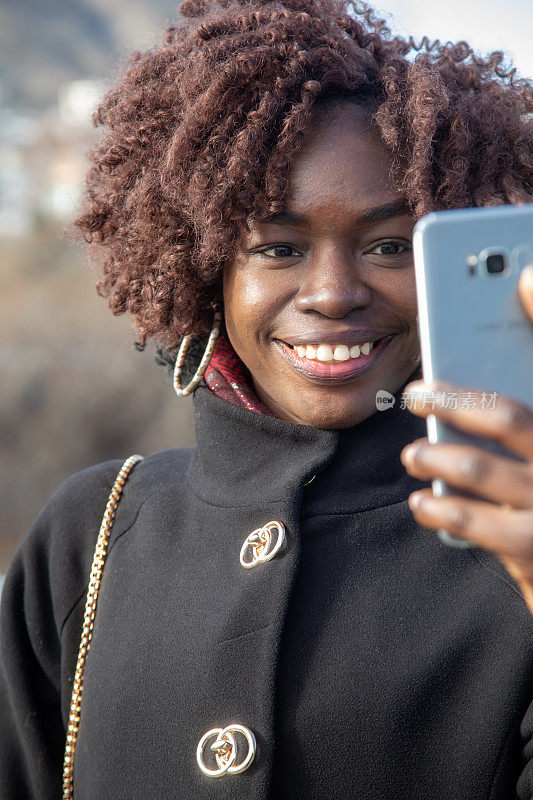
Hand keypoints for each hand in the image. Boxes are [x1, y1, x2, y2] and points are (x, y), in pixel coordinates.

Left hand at [400, 265, 532, 613]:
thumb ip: (521, 378)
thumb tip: (522, 284)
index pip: (532, 374)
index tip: (501, 288)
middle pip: (510, 416)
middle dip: (453, 401)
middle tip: (416, 395)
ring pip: (481, 469)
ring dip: (435, 456)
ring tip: (413, 455)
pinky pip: (476, 526)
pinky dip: (440, 511)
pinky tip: (423, 503)